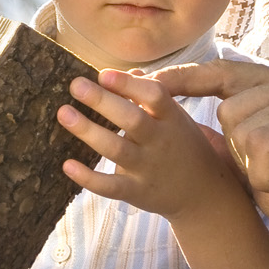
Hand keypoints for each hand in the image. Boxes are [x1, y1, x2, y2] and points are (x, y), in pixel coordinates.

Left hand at [57, 69, 246, 225]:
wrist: (204, 194)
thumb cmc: (184, 147)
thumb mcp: (176, 118)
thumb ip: (150, 95)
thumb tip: (124, 73)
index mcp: (172, 118)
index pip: (154, 95)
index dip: (129, 84)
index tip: (104, 74)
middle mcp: (160, 142)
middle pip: (132, 119)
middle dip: (103, 101)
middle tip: (76, 85)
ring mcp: (148, 168)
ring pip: (116, 149)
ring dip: (88, 131)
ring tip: (64, 113)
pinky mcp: (136, 192)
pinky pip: (110, 187)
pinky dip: (88, 177)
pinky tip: (67, 165)